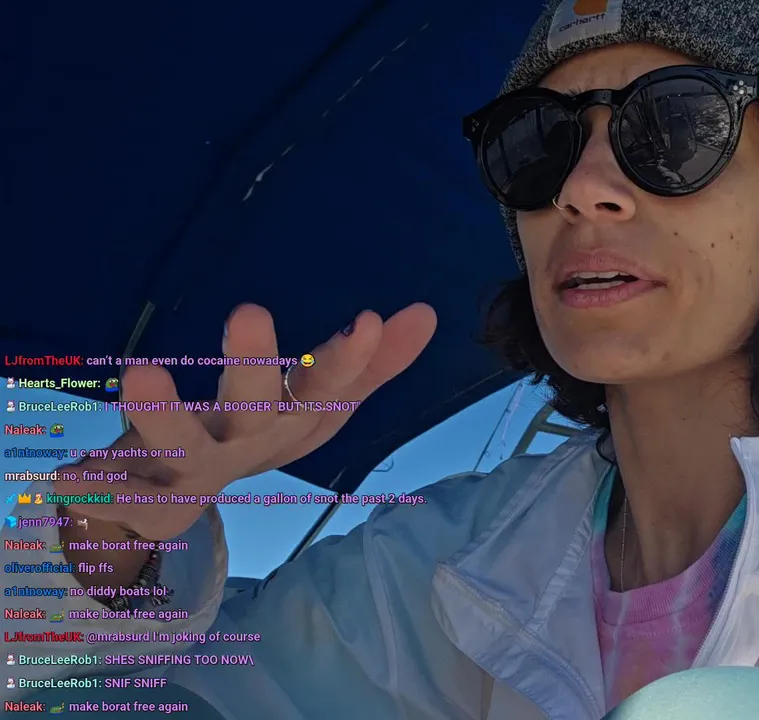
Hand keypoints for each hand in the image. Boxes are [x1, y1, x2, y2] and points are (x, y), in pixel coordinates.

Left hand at [52, 303, 436, 539]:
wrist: (182, 495)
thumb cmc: (259, 429)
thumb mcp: (319, 398)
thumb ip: (371, 361)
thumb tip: (426, 312)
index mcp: (295, 420)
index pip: (329, 389)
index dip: (348, 361)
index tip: (366, 319)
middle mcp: (250, 444)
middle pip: (258, 410)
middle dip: (256, 369)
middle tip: (249, 311)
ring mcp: (195, 466)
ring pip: (181, 444)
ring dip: (162, 415)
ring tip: (139, 372)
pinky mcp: (143, 485)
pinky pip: (117, 490)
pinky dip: (97, 489)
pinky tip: (65, 478)